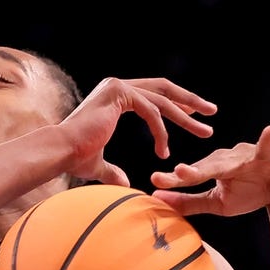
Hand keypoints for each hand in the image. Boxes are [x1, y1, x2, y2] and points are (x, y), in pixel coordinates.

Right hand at [60, 77, 216, 185]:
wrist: (58, 152)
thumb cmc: (73, 157)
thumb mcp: (98, 164)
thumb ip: (113, 171)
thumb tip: (124, 184)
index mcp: (114, 95)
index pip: (153, 94)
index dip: (175, 104)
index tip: (194, 115)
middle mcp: (116, 85)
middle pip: (164, 88)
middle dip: (190, 101)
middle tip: (211, 113)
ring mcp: (118, 87)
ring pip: (162, 100)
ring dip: (187, 117)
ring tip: (206, 130)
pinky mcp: (119, 95)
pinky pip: (150, 112)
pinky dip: (161, 132)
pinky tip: (164, 151)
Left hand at [149, 125, 269, 215]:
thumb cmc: (246, 191)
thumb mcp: (216, 201)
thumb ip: (187, 201)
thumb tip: (155, 196)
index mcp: (219, 166)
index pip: (195, 173)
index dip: (176, 177)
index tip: (155, 179)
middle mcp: (240, 158)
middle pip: (220, 163)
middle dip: (202, 167)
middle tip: (182, 171)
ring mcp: (265, 159)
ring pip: (264, 150)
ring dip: (268, 141)